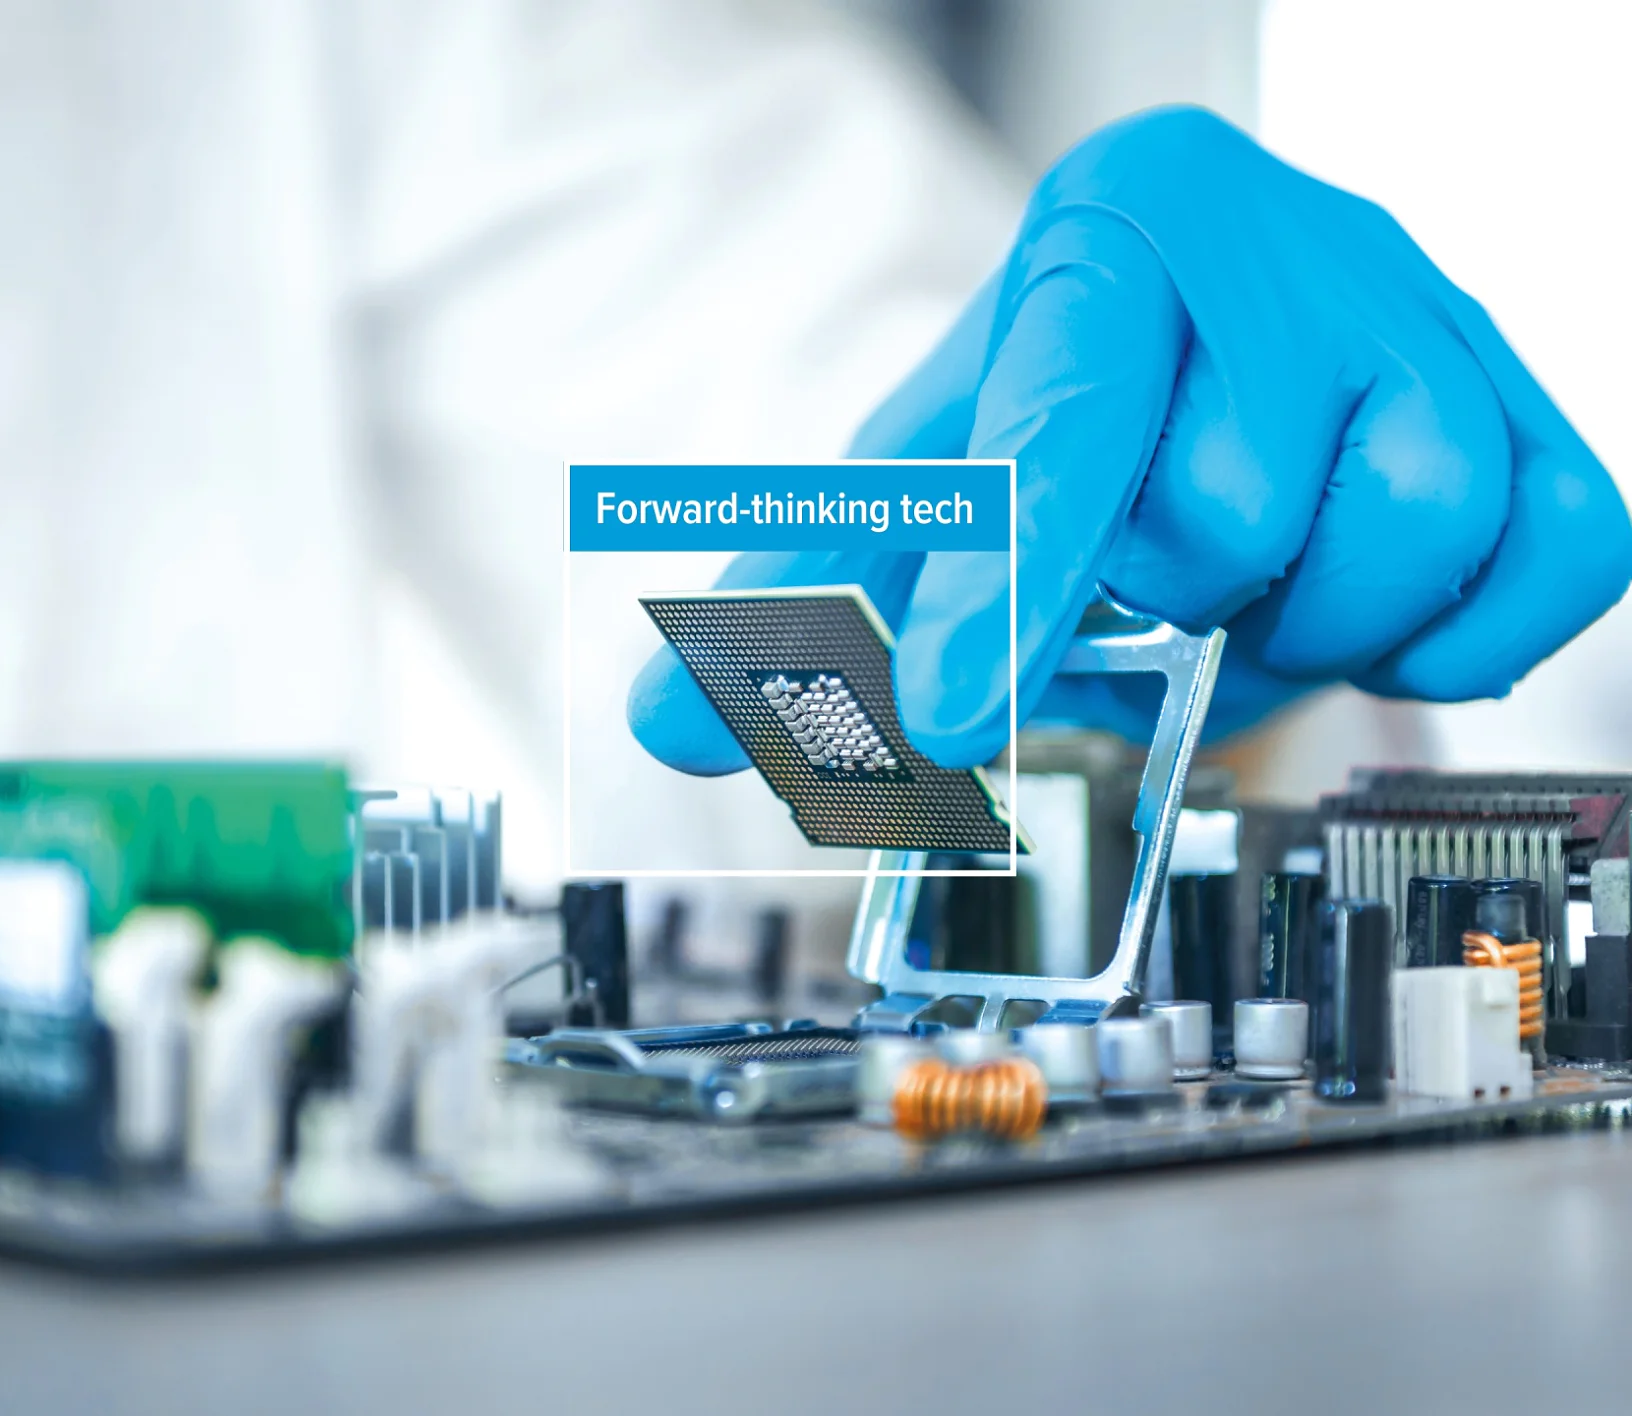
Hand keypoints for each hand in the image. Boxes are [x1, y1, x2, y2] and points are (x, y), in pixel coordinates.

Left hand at [629, 106, 1630, 773]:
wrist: (1220, 322)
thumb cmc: (1063, 406)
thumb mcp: (924, 474)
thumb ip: (808, 594)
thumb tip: (669, 726)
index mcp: (1109, 234)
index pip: (1062, 422)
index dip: (1009, 584)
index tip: (948, 714)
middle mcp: (1286, 239)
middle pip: (1236, 504)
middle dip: (1175, 598)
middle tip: (1162, 586)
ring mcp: (1429, 307)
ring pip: (1407, 520)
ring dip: (1310, 618)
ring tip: (1257, 590)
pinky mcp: (1535, 393)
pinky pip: (1562, 546)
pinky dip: (1461, 630)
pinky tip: (1374, 608)